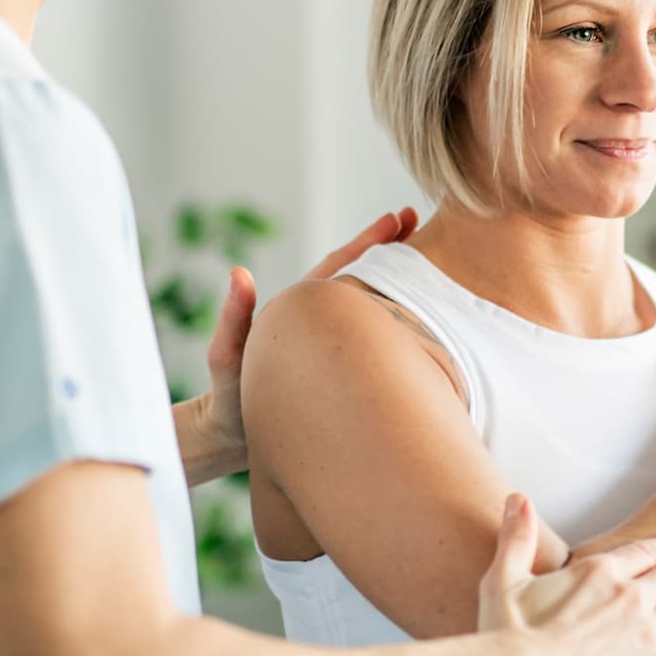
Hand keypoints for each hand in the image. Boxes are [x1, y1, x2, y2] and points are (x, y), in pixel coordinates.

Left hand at [193, 206, 420, 469]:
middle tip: (416, 219)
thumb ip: (234, 318)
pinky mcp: (343, 366)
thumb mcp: (227, 356)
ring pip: (372, 303)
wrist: (229, 436)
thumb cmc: (228, 398)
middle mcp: (321, 322)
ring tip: (427, 259)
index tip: (396, 219)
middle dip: (389, 247)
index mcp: (301, 309)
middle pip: (362, 276)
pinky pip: (375, 336)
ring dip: (398, 282)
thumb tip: (240, 272)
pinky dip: (396, 318)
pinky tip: (421, 319)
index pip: (340, 267)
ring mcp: (334, 343)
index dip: (368, 243)